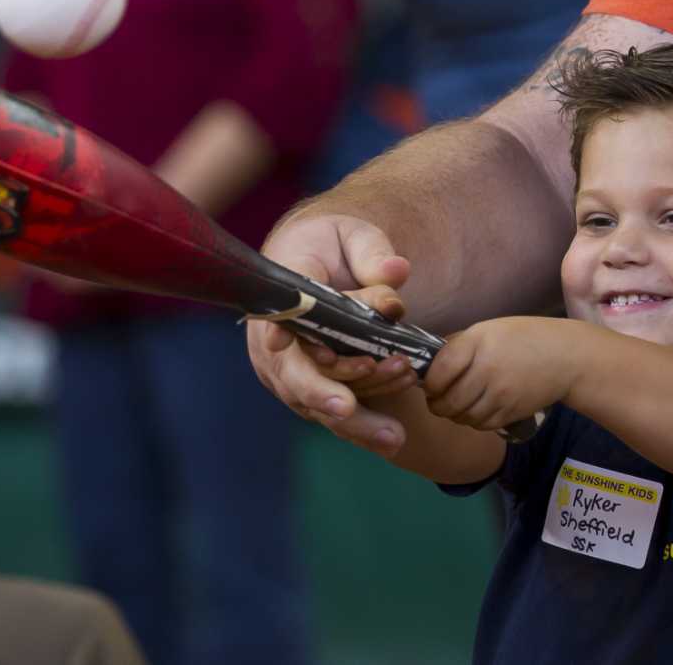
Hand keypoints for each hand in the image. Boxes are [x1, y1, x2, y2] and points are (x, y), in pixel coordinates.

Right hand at [245, 213, 413, 452]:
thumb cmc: (333, 245)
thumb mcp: (354, 235)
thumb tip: (396, 272)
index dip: (279, 330)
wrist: (318, 263)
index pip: (277, 311)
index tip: (277, 342)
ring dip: (355, 415)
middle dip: (320, 392)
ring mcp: (288, 368)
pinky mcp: (309, 388)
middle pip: (292, 372)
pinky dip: (361, 425)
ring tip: (393, 430)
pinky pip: (331, 411)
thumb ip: (373, 252)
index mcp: (283, 291)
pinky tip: (390, 438)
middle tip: (345, 409)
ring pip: (314, 401)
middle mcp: (275, 337)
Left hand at [422, 318, 574, 432]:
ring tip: (455, 404)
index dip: (429, 382)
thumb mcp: (489, 330)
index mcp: (478, 342)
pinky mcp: (511, 413)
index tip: (429, 383)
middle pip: (448, 401)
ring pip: (462, 417)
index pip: (439, 371)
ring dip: (453, 414)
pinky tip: (475, 409)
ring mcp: (500, 395)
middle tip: (437, 399)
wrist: (565, 357)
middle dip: (436, 404)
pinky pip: (480, 425)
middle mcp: (487, 370)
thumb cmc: (524, 337)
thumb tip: (431, 365)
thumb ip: (460, 345)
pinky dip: (472, 421)